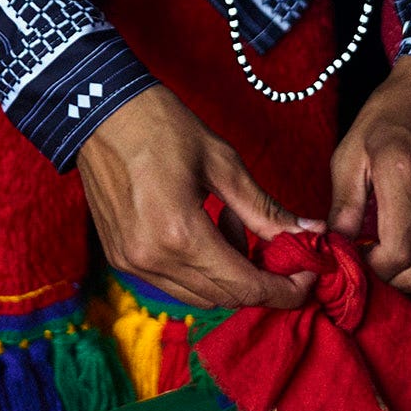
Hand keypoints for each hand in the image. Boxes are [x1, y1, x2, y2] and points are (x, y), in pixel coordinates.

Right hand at [77, 87, 318, 311]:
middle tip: (282, 249)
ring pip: (199, 295)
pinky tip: (206, 227)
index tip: (311, 274)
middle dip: (262, 281)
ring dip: (229, 275)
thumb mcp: (223, 163)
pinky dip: (201, 268)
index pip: (245, 287)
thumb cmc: (162, 126)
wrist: (99, 112)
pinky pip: (173, 282)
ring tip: (234, 222)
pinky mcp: (121, 259)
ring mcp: (132, 263)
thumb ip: (265, 210)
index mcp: (181, 235)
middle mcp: (153, 259)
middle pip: (225, 297)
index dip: (285, 288)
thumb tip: (310, 234)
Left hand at [329, 56, 410, 295]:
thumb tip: (335, 248)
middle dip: (394, 282)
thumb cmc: (389, 117)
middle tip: (375, 267)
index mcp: (404, 172)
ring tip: (397, 263)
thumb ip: (343, 204)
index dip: (374, 270)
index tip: (360, 259)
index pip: (397, 253)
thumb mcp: (351, 151)